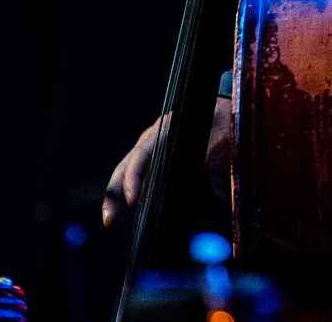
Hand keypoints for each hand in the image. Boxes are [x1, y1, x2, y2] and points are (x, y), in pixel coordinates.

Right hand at [101, 97, 232, 226]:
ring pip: (127, 172)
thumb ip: (217, 169)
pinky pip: (139, 178)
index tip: (132, 200)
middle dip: (114, 193)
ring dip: (117, 196)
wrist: (221, 111)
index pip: (142, 154)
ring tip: (110, 221)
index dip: (134, 177)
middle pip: (125, 166)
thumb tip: (218, 197)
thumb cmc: (220, 124)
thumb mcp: (222, 142)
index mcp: (166, 130)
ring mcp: (150, 150)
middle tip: (109, 220)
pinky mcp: (154, 161)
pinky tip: (132, 213)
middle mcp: (152, 139)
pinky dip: (133, 194)